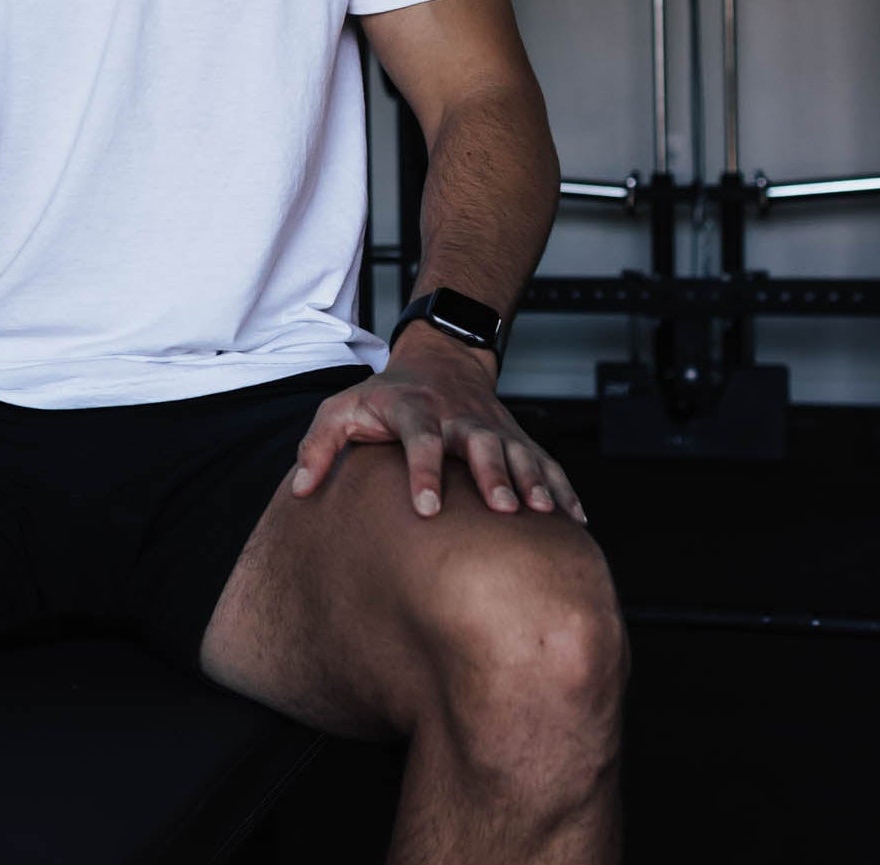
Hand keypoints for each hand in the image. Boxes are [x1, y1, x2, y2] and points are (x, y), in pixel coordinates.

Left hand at [289, 329, 586, 523]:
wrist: (439, 359)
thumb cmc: (384, 396)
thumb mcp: (342, 409)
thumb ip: (318, 446)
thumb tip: (303, 489)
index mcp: (415, 410)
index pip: (420, 440)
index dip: (424, 472)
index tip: (426, 508)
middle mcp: (458, 417)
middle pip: (480, 443)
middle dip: (493, 475)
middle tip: (502, 510)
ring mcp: (492, 426)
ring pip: (518, 451)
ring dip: (533, 480)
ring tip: (544, 513)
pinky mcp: (516, 437)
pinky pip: (544, 461)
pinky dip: (563, 487)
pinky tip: (575, 520)